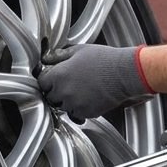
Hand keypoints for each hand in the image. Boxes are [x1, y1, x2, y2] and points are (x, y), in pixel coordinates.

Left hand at [38, 44, 153, 118]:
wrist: (124, 73)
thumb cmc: (104, 60)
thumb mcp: (78, 51)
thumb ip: (59, 56)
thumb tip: (47, 58)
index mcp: (58, 75)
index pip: (41, 83)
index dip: (47, 80)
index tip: (52, 79)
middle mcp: (63, 92)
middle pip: (50, 97)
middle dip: (56, 92)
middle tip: (67, 85)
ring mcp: (74, 104)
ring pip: (63, 107)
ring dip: (67, 102)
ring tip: (79, 92)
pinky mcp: (86, 112)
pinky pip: (75, 115)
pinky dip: (78, 110)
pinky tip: (86, 100)